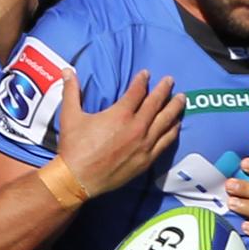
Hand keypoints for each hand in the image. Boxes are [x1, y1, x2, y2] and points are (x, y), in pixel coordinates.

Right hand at [58, 69, 184, 196]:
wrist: (78, 179)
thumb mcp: (70, 116)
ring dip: (174, 108)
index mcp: (120, 114)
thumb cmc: (74, 147)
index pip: (137, 92)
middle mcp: (136, 127)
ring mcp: (144, 145)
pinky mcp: (146, 160)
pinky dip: (172, 131)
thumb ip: (71, 91)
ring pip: (165, 122)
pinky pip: (165, 142)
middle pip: (156, 103)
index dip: (142, 80)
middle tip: (171, 80)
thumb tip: (67, 71)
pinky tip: (176, 125)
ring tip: (181, 99)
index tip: (146, 74)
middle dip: (164, 90)